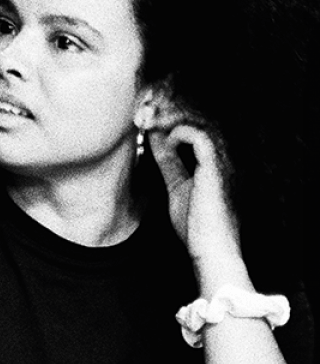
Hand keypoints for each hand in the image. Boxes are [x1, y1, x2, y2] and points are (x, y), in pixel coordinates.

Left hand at [148, 123, 241, 264]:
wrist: (209, 248)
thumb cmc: (195, 226)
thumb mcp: (176, 187)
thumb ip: (169, 165)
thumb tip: (156, 144)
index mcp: (210, 162)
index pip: (191, 131)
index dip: (169, 122)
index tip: (145, 121)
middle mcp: (217, 158)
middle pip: (195, 122)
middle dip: (169, 115)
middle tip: (145, 116)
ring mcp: (218, 162)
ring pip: (198, 125)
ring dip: (171, 120)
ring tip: (150, 122)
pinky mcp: (214, 168)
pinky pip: (199, 138)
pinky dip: (179, 134)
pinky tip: (164, 140)